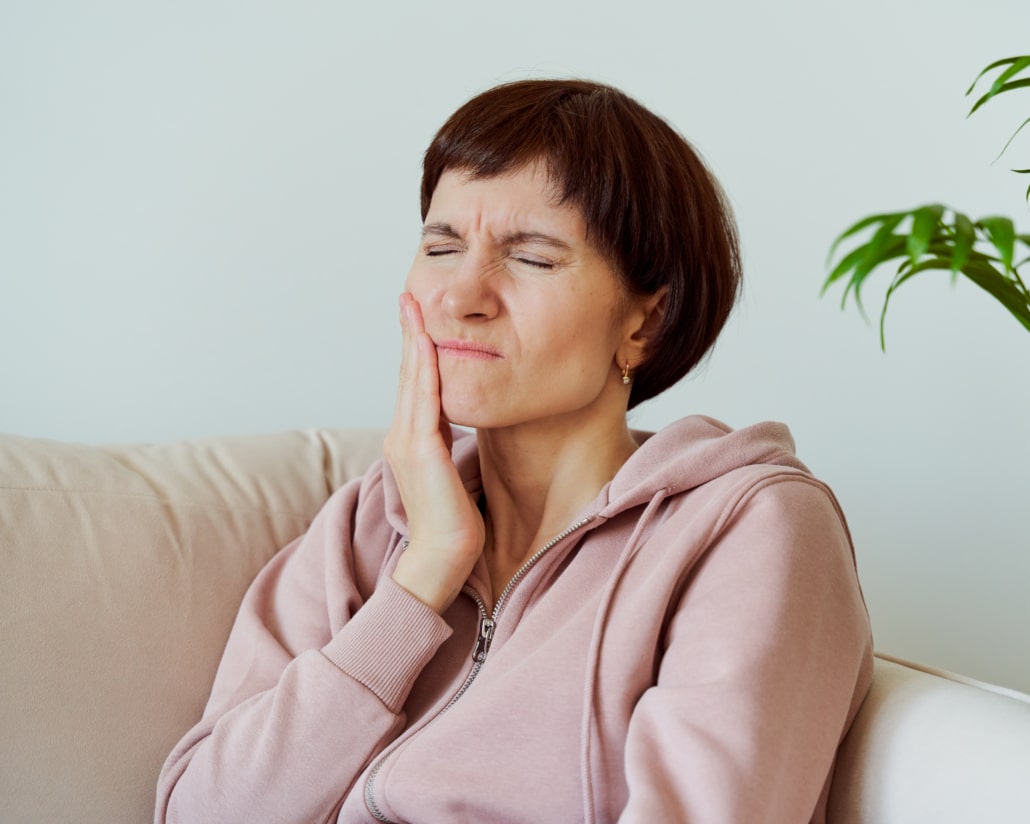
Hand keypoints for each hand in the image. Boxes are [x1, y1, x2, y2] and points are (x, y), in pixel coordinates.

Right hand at [384, 293, 484, 613]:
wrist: (442, 560)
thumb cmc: (454, 523)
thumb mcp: (451, 472)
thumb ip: (448, 444)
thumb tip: (460, 422)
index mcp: (410, 441)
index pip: (412, 385)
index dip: (414, 350)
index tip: (417, 319)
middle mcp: (401, 437)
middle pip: (406, 375)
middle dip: (409, 334)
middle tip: (409, 298)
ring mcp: (407, 443)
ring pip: (411, 381)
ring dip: (413, 341)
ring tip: (413, 307)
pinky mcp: (421, 452)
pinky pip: (424, 400)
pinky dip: (425, 369)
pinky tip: (428, 343)